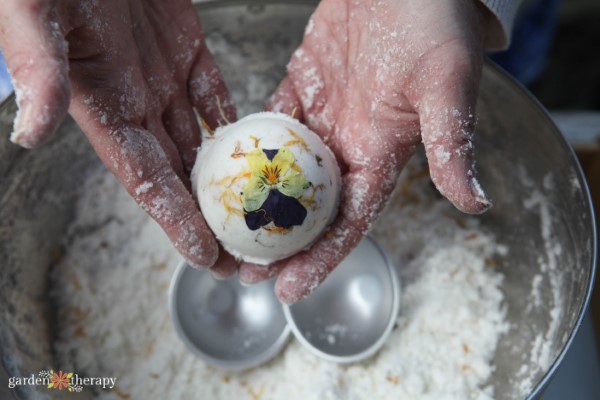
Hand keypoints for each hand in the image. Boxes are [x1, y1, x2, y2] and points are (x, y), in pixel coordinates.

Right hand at [0, 0, 237, 274]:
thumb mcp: (34, 15)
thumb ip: (39, 72)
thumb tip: (30, 134)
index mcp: (104, 106)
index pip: (145, 180)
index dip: (175, 221)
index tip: (206, 257)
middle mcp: (136, 102)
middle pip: (180, 176)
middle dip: (210, 219)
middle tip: (244, 254)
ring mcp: (163, 77)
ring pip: (202, 143)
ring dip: (229, 180)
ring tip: (257, 213)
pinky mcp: (185, 47)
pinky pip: (214, 94)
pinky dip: (234, 121)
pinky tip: (254, 144)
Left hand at [239, 0, 492, 302]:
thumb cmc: (436, 18)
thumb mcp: (447, 81)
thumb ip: (452, 141)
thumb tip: (476, 204)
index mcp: (383, 151)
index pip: (352, 219)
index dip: (322, 257)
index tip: (290, 289)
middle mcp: (351, 141)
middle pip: (312, 207)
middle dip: (282, 244)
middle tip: (247, 273)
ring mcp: (325, 114)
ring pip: (285, 172)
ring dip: (259, 203)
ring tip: (228, 232)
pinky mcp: (303, 83)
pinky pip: (271, 123)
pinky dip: (250, 146)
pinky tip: (224, 168)